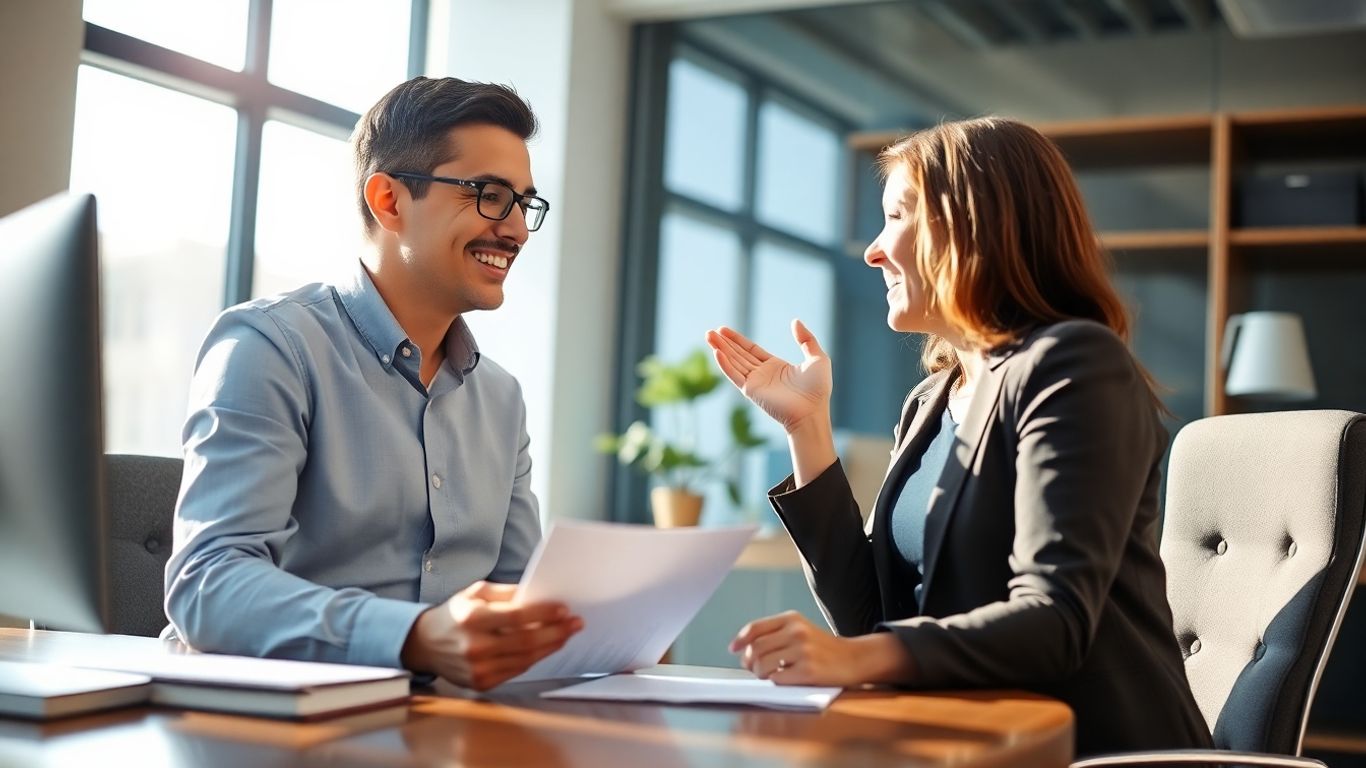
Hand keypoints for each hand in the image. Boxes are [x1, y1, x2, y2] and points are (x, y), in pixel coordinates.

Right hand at [401, 581, 582, 690]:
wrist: (425, 644)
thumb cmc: (455, 614)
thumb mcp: (475, 593)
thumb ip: (507, 593)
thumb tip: (538, 595)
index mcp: (472, 619)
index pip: (516, 617)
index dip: (543, 614)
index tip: (564, 609)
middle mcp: (474, 646)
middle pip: (526, 642)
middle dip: (556, 632)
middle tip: (576, 623)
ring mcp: (478, 669)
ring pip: (525, 659)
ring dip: (551, 646)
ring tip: (567, 634)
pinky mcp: (481, 683)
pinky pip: (517, 670)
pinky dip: (535, 658)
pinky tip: (546, 647)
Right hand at [704, 320, 831, 434]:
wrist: (812, 411)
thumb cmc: (817, 389)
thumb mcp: (817, 358)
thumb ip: (806, 339)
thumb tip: (795, 321)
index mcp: (775, 367)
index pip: (751, 350)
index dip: (737, 340)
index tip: (723, 330)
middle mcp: (762, 374)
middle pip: (738, 354)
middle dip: (724, 343)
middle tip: (710, 331)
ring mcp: (755, 383)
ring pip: (734, 362)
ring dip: (720, 349)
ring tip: (708, 336)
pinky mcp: (751, 391)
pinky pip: (735, 375)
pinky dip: (725, 364)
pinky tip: (716, 352)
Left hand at [729, 611, 912, 686]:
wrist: (853, 658)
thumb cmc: (821, 648)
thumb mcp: (800, 630)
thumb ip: (774, 634)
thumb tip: (741, 650)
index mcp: (792, 618)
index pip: (755, 628)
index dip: (740, 639)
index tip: (733, 649)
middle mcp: (797, 631)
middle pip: (756, 648)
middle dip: (748, 661)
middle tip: (752, 668)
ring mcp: (803, 651)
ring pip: (762, 664)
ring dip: (759, 673)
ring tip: (767, 674)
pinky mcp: (809, 671)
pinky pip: (777, 679)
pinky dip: (775, 681)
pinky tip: (783, 679)